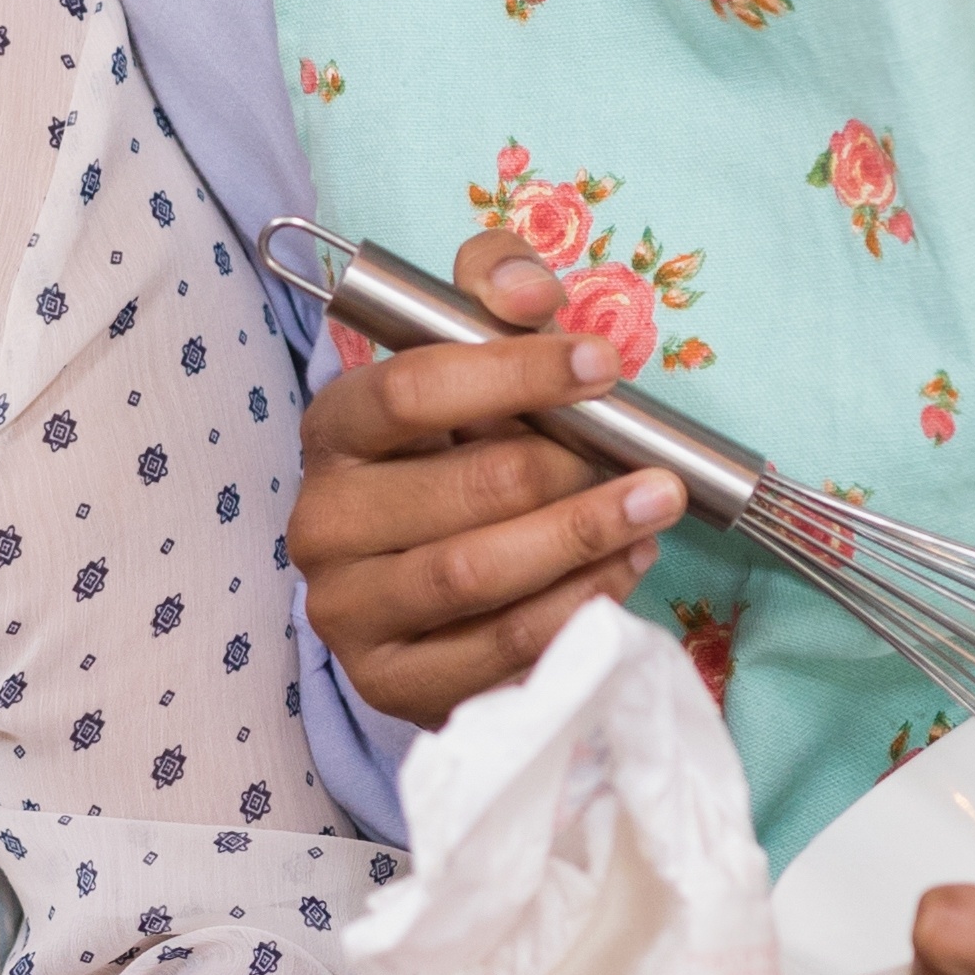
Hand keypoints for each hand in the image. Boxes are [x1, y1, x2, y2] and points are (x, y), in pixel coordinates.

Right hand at [287, 230, 689, 727]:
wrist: (421, 586)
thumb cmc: (454, 456)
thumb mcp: (468, 359)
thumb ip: (492, 292)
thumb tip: (529, 291)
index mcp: (332, 430)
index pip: (412, 389)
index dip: (515, 373)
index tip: (602, 366)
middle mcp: (321, 522)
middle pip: (463, 489)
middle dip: (571, 470)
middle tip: (649, 466)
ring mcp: (349, 611)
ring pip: (478, 574)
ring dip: (585, 540)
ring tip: (653, 513)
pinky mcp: (388, 683)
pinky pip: (497, 651)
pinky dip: (574, 610)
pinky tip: (622, 571)